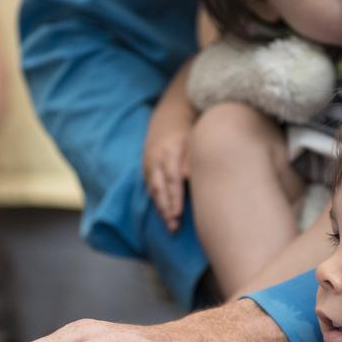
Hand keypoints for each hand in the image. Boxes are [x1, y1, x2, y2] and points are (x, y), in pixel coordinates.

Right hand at [143, 88, 196, 231]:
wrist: (170, 113)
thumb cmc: (190, 129)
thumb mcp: (194, 139)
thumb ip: (192, 159)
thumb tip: (190, 178)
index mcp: (170, 151)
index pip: (172, 179)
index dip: (174, 198)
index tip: (178, 215)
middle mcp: (157, 158)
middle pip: (160, 188)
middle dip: (167, 209)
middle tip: (174, 227)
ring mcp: (150, 162)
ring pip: (154, 189)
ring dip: (161, 208)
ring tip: (170, 225)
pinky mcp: (147, 166)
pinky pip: (151, 186)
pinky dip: (157, 200)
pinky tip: (164, 212)